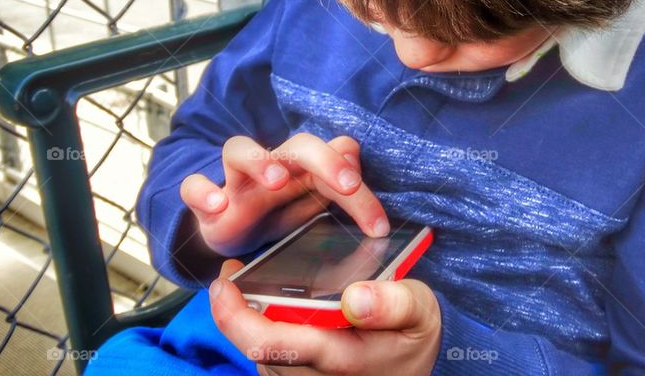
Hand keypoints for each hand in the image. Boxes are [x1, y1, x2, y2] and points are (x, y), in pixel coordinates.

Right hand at [179, 133, 388, 256]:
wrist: (230, 234)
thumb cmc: (276, 213)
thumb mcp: (310, 202)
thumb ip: (335, 181)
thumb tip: (353, 150)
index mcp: (302, 168)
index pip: (334, 160)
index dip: (357, 182)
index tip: (378, 223)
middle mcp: (270, 166)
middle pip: (296, 145)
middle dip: (324, 160)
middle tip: (347, 184)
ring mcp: (235, 181)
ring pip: (237, 148)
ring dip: (260, 160)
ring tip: (277, 180)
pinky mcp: (204, 203)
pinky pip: (192, 186)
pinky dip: (201, 190)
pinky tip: (217, 203)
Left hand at [210, 260, 441, 375]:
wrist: (419, 368)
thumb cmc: (415, 334)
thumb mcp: (419, 311)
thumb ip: (393, 303)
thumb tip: (355, 297)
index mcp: (342, 357)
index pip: (274, 346)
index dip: (237, 319)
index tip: (224, 285)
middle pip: (257, 351)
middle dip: (234, 315)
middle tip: (228, 278)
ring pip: (260, 357)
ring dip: (245, 324)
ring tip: (243, 285)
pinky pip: (272, 359)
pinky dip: (262, 332)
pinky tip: (266, 306)